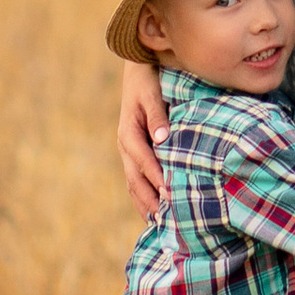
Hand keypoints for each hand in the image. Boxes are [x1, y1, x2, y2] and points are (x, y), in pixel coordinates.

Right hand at [116, 58, 167, 208]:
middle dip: (149, 200)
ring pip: (133, 183)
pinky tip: (153, 210)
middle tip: (166, 220)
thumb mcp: (151, 94)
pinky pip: (135, 179)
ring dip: (144, 203)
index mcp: (128, 133)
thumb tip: (162, 139)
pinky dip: (142, 196)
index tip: (169, 195)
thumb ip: (157, 117)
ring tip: (158, 224)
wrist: (136, 70)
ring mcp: (127, 151)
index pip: (143, 161)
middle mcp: (125, 145)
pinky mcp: (133, 152)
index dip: (156, 178)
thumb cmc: (147, 81)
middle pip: (135, 179)